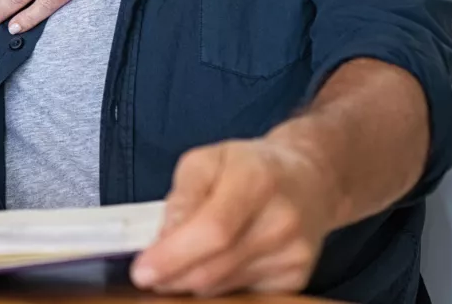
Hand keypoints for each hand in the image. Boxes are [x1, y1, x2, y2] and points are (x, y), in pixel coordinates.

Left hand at [131, 138, 342, 295]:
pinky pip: (243, 294)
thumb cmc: (248, 166)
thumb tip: (162, 241)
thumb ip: (182, 198)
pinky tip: (212, 266)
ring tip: (180, 262)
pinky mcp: (298, 277)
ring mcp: (295, 253)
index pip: (212, 230)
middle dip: (173, 277)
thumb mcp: (205, 161)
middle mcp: (282, 220)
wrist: (310, 181)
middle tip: (149, 275)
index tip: (142, 272)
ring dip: (191, 281)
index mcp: (256, 180)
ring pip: (224, 286)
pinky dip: (217, 286)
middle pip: (216, 267)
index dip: (173, 256)